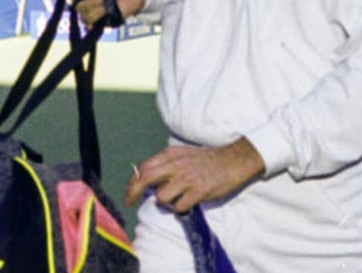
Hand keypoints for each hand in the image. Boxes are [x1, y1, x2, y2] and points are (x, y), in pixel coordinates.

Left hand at [126, 138, 264, 214]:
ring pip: (161, 196)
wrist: (232, 160)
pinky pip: (179, 206)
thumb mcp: (181, 154)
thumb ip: (165, 164)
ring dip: (165, 201)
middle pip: (145, 179)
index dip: (132, 182)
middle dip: (132, 193)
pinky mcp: (198, 191)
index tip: (129, 193)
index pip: (143, 168)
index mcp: (170, 155)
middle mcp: (175, 165)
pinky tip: (189, 201)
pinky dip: (181, 207)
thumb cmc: (205, 160)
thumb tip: (146, 180)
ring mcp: (187, 178)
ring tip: (177, 197)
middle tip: (129, 202)